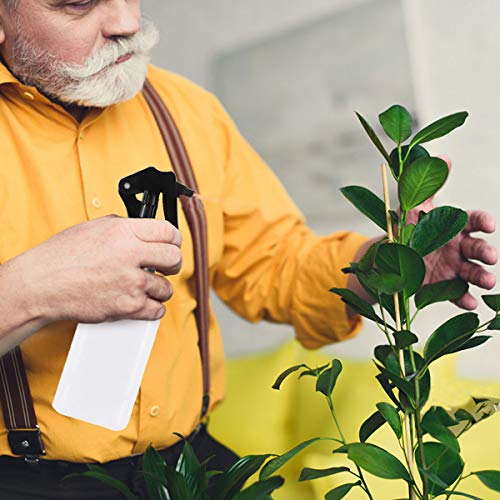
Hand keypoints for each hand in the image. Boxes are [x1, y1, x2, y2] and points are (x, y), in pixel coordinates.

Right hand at [3, 214, 182, 323]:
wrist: (41, 284)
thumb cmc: (62, 257)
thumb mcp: (95, 228)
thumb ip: (124, 227)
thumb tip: (143, 230)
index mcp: (125, 232)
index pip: (170, 232)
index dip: (174, 239)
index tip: (173, 244)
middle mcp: (131, 255)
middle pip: (175, 258)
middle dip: (172, 263)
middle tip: (165, 266)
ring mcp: (131, 282)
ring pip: (167, 288)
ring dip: (158, 289)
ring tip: (143, 286)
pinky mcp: (128, 306)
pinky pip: (157, 310)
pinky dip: (151, 308)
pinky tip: (141, 301)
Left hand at [408, 156, 497, 309]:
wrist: (391, 258)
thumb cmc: (408, 230)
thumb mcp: (414, 208)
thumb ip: (429, 186)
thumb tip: (443, 157)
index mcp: (454, 227)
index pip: (473, 222)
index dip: (482, 222)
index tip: (489, 225)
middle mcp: (459, 248)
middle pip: (477, 249)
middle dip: (486, 252)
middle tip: (491, 256)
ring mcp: (453, 269)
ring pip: (473, 273)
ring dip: (483, 277)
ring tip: (488, 281)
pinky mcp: (444, 288)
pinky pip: (457, 294)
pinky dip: (464, 299)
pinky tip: (470, 303)